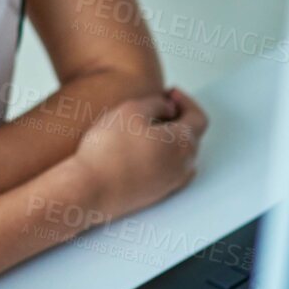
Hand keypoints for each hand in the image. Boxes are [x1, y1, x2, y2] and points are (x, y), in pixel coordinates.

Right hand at [64, 86, 208, 224]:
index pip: (198, 117)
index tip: (170, 94)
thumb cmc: (109, 150)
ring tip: (148, 128)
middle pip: (191, 136)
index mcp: (182, 143)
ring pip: (180, 156)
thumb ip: (157, 103)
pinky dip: (163, 157)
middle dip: (179, 118)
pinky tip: (143, 151)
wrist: (90, 190)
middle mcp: (183, 166)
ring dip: (170, 139)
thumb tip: (168, 107)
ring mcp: (170, 184)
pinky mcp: (156, 195)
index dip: (186, 101)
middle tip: (159, 107)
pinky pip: (169, 171)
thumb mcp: (132, 109)